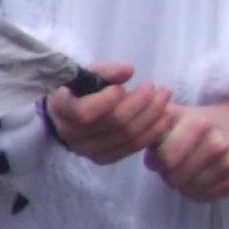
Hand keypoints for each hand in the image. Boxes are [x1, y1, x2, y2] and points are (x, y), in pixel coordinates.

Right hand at [46, 62, 175, 163]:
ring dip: (152, 115)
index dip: (107, 100)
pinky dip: (153, 132)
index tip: (121, 87)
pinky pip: (133, 148)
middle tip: (155, 86)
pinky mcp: (104, 159)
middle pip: (114, 123)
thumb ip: (106, 70)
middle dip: (141, 102)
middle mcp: (72, 135)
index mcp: (62, 110)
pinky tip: (166, 117)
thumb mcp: (87, 74)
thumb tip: (129, 70)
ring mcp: (88, 151)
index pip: (84, 112)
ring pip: (127, 136)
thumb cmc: (78, 89)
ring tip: (165, 97)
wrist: (69, 114)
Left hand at [149, 98, 228, 201]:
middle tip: (171, 167)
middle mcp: (218, 144)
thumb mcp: (175, 113)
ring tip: (183, 172)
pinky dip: (197, 192)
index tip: (156, 158)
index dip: (155, 162)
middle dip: (168, 174)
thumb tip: (132, 133)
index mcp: (198, 124)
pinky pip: (207, 196)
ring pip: (191, 190)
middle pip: (176, 178)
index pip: (165, 158)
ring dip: (181, 184)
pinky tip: (197, 178)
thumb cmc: (199, 121)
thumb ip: (152, 123)